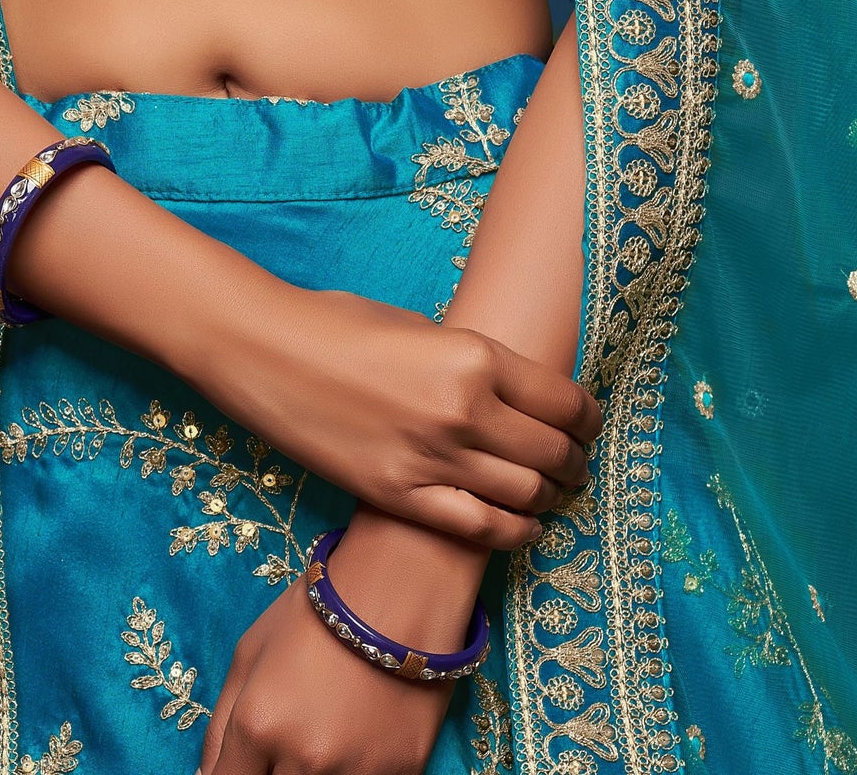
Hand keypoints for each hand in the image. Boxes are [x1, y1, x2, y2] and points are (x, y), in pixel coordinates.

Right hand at [179, 282, 598, 551]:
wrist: (268, 350)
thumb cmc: (341, 324)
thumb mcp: (423, 326)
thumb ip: (473, 362)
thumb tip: (514, 391)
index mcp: (475, 356)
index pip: (563, 401)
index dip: (587, 420)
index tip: (589, 425)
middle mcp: (464, 410)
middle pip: (551, 453)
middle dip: (574, 462)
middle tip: (577, 465)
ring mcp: (432, 458)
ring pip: (525, 495)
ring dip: (550, 498)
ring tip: (553, 495)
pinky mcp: (400, 496)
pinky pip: (479, 529)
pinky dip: (512, 532)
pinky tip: (522, 526)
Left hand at [198, 570, 456, 774]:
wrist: (402, 587)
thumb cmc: (318, 612)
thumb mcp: (250, 653)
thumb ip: (219, 725)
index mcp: (259, 726)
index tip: (249, 761)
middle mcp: (306, 760)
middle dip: (273, 772)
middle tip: (288, 738)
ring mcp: (356, 772)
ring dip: (314, 772)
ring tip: (326, 730)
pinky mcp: (402, 772)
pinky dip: (354, 770)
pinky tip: (358, 735)